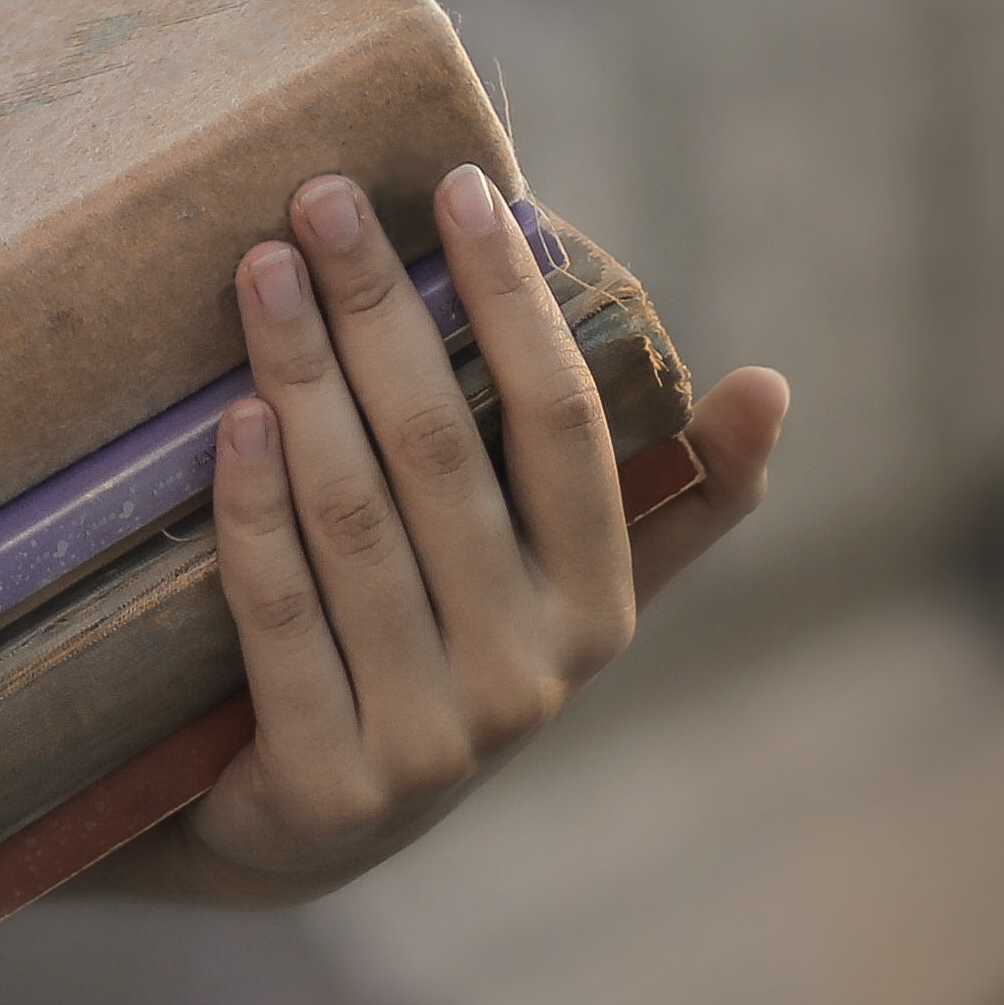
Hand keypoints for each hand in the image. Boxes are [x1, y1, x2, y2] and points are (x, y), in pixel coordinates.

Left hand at [130, 162, 795, 905]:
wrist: (311, 820)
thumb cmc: (445, 645)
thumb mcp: (562, 583)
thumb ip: (665, 493)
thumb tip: (774, 385)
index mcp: (595, 607)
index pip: (563, 425)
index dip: (515, 303)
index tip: (460, 184)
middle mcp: (528, 678)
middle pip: (442, 455)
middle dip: (381, 313)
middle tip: (321, 194)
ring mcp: (429, 740)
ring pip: (355, 523)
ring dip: (303, 381)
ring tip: (261, 269)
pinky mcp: (326, 784)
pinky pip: (282, 618)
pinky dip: (254, 513)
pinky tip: (229, 419)